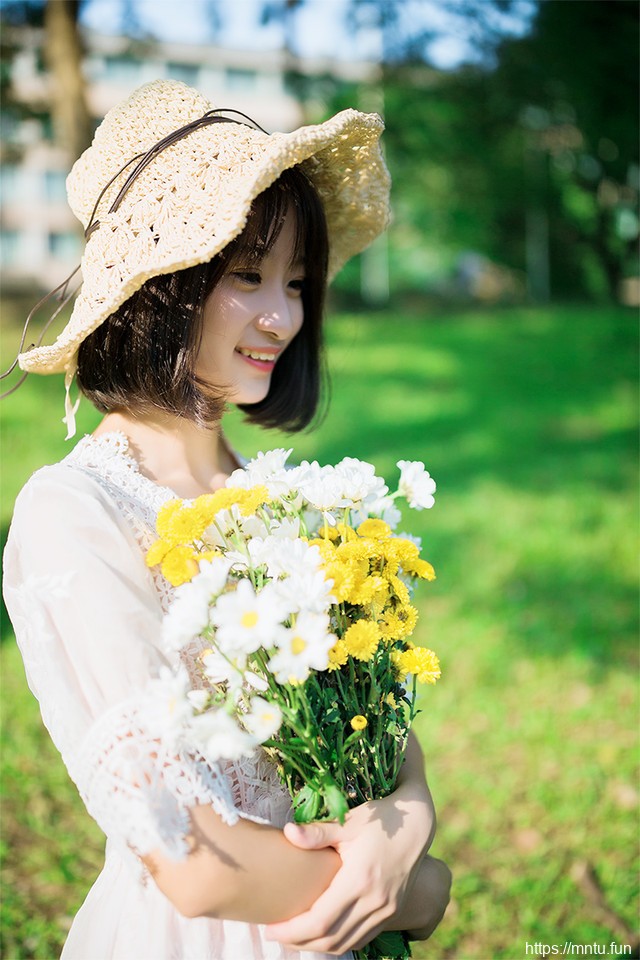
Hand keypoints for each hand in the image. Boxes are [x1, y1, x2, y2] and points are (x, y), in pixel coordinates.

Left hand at [264, 739, 435, 954]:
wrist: (418, 825)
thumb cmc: (380, 818)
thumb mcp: (349, 821)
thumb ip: (317, 832)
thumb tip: (287, 832)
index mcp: (360, 880)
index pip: (320, 921)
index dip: (293, 930)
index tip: (271, 927)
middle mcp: (374, 902)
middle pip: (331, 939)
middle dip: (299, 942)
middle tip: (275, 934)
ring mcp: (386, 911)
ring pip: (347, 943)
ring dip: (318, 946)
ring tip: (294, 936)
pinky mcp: (392, 913)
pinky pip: (362, 938)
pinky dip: (339, 942)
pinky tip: (323, 933)